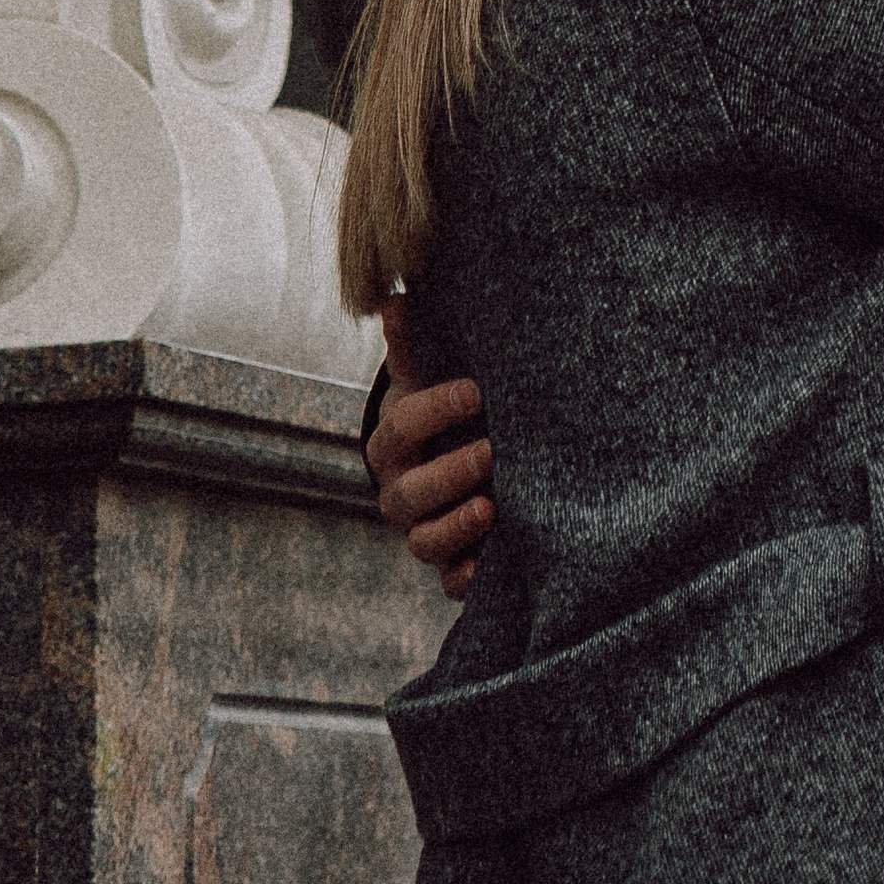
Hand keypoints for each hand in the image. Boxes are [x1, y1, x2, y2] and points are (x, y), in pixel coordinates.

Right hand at [368, 297, 493, 599]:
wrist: (446, 460)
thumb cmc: (441, 412)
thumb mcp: (426, 378)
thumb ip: (412, 346)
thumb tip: (394, 299)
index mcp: (391, 443)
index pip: (402, 427)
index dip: (435, 409)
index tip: (476, 390)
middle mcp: (399, 492)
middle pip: (409, 494)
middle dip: (449, 474)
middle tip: (491, 451)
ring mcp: (420, 531)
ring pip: (424, 543)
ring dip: (456, 527)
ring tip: (493, 506)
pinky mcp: (447, 564)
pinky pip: (448, 583)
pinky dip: (465, 579)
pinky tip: (489, 567)